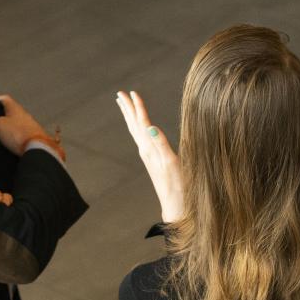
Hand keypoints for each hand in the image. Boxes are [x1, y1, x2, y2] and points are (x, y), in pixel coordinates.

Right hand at [0, 95, 63, 158]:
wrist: (37, 149)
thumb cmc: (20, 134)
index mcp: (15, 108)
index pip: (4, 99)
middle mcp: (23, 116)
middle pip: (9, 113)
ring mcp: (29, 128)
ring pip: (14, 126)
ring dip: (5, 131)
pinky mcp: (31, 139)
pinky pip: (18, 138)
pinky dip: (12, 141)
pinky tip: (6, 146)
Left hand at [116, 91, 182, 222]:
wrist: (176, 207)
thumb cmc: (178, 187)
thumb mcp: (172, 164)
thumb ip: (161, 144)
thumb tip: (150, 127)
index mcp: (150, 148)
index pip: (142, 123)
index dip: (138, 107)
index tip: (132, 92)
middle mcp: (146, 150)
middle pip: (134, 125)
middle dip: (128, 108)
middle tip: (120, 94)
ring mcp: (148, 155)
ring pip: (136, 131)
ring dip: (131, 117)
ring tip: (125, 105)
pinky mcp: (152, 160)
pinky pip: (141, 138)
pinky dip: (138, 127)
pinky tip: (140, 127)